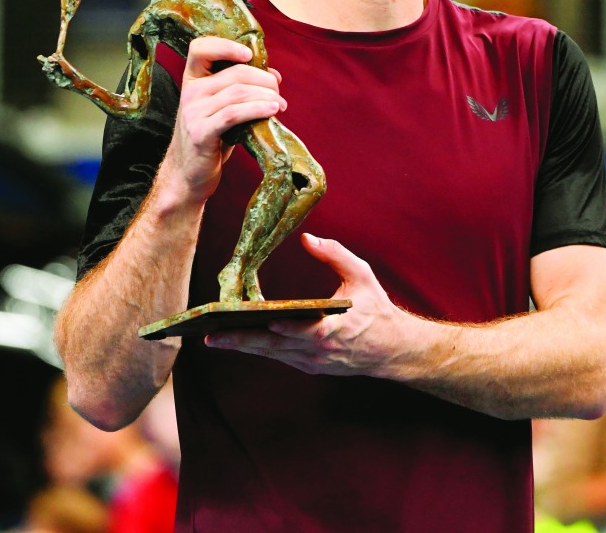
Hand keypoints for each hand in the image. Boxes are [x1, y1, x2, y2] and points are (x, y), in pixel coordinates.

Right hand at [160, 36, 286, 203]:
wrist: (187, 173)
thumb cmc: (209, 136)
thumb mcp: (221, 107)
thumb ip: (241, 88)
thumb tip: (275, 75)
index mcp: (192, 80)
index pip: (200, 48)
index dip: (226, 46)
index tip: (250, 55)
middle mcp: (190, 92)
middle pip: (235, 73)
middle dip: (264, 80)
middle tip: (279, 92)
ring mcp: (193, 112)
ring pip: (238, 92)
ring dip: (267, 96)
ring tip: (281, 104)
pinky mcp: (201, 133)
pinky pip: (235, 114)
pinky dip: (258, 109)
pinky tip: (273, 110)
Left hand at [205, 234, 409, 376]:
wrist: (394, 349)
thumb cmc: (376, 309)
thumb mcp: (361, 275)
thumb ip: (335, 255)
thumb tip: (308, 238)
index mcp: (333, 328)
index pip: (302, 330)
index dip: (281, 328)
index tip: (259, 321)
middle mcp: (319, 350)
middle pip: (275, 346)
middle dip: (242, 341)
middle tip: (211, 336)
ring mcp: (313, 362)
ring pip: (272, 354)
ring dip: (243, 347)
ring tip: (214, 337)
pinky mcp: (310, 367)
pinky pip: (279, 357)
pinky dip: (258, 349)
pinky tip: (238, 339)